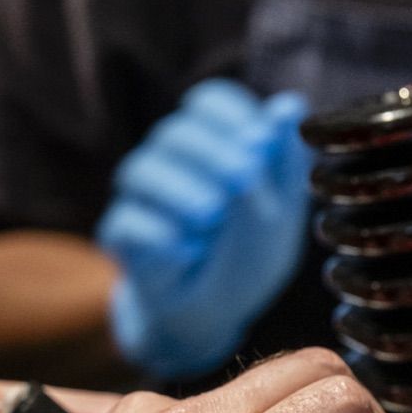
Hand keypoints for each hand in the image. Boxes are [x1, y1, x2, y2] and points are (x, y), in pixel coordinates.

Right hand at [98, 79, 313, 378]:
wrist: (216, 312)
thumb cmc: (249, 251)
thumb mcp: (283, 209)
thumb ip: (284, 160)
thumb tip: (291, 105)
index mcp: (213, 142)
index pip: (210, 101)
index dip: (232, 114)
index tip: (261, 141)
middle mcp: (170, 159)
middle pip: (176, 132)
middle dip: (213, 153)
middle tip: (244, 180)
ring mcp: (141, 195)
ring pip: (143, 170)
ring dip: (182, 190)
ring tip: (212, 215)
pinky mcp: (120, 233)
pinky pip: (129, 223)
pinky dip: (161, 235)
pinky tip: (189, 252)